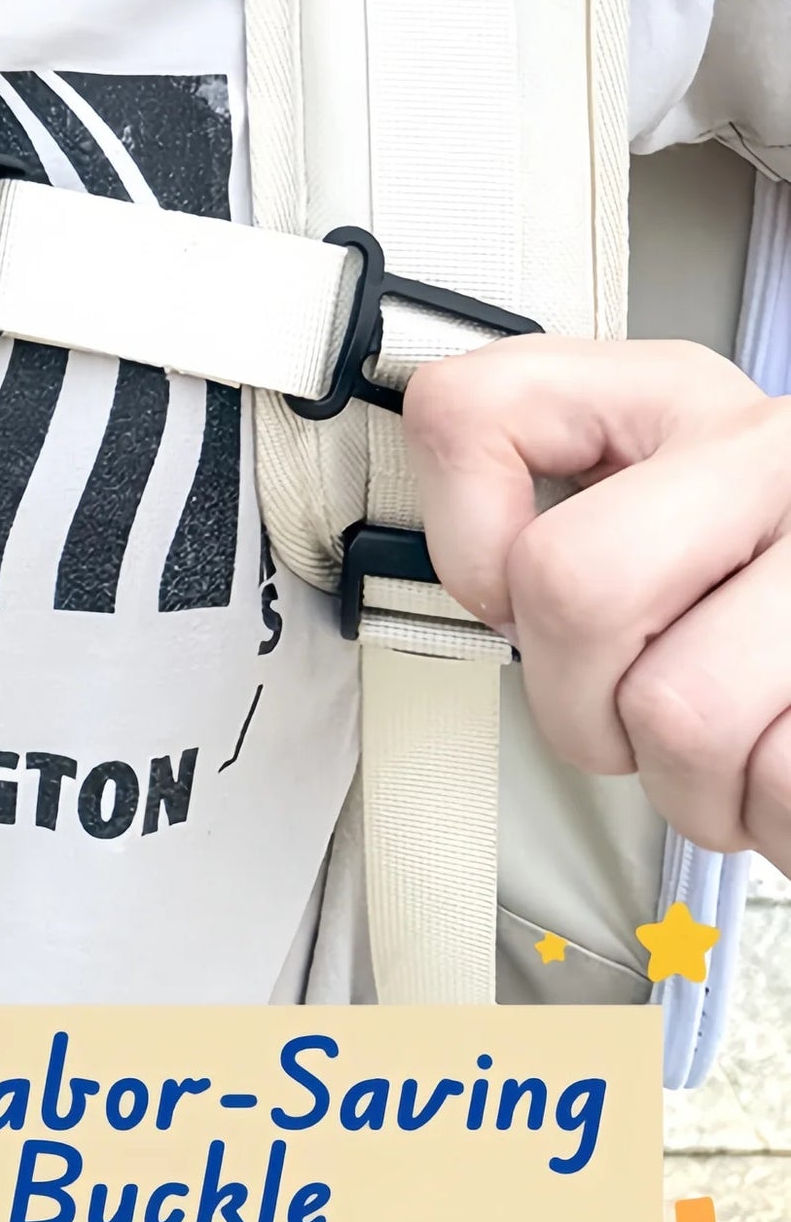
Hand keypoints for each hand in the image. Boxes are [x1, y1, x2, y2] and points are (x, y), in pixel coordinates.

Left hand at [404, 336, 790, 871]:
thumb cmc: (771, 598)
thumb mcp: (669, 512)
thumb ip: (563, 521)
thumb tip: (478, 587)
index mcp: (679, 398)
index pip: (473, 409)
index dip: (463, 536)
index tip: (506, 590)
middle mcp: (769, 449)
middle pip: (570, 584)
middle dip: (575, 703)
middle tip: (626, 720)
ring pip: (677, 714)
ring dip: (693, 786)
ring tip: (736, 753)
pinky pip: (783, 785)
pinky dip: (775, 822)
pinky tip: (787, 772)